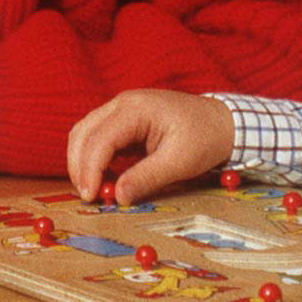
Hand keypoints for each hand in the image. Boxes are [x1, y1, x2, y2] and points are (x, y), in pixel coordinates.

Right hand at [66, 89, 232, 204]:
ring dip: (82, 161)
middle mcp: (122, 104)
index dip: (90, 170)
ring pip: (85, 133)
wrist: (222, 122)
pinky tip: (102, 178)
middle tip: (88, 197)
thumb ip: (146, 178)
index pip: (99, 139)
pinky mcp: (124, 121)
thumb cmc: (205, 138)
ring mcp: (121, 110)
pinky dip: (94, 158)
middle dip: (79, 166)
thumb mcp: (180, 161)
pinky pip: (98, 137)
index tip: (91, 197)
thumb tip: (118, 197)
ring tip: (92, 189)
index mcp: (135, 108)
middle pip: (83, 133)